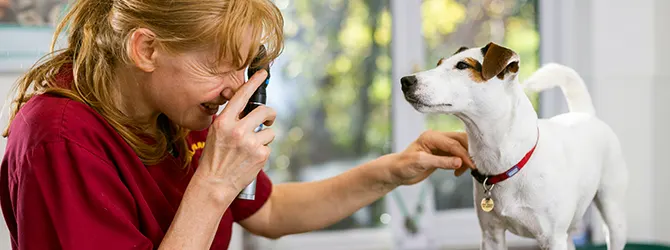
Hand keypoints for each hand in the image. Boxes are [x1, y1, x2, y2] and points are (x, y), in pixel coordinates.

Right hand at [196, 70, 275, 192]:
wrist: (214, 184)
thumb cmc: (214, 158)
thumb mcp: (216, 134)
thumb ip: (231, 120)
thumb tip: (249, 110)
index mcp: (223, 122)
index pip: (241, 96)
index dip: (254, 82)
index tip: (263, 73)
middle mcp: (237, 130)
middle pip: (264, 111)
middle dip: (269, 114)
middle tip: (268, 120)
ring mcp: (250, 142)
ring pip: (269, 131)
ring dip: (264, 137)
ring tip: (250, 148)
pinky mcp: (260, 154)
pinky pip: (268, 145)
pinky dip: (263, 151)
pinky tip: (251, 158)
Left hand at [387, 130, 474, 185]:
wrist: (396, 172)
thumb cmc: (403, 165)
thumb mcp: (421, 163)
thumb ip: (441, 162)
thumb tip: (460, 162)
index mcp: (431, 136)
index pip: (453, 143)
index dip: (464, 154)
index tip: (472, 165)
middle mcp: (437, 138)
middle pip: (460, 140)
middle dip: (468, 153)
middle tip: (473, 166)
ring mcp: (440, 145)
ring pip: (461, 147)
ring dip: (465, 158)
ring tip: (463, 171)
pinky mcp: (442, 154)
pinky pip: (457, 155)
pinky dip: (461, 162)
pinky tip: (458, 172)